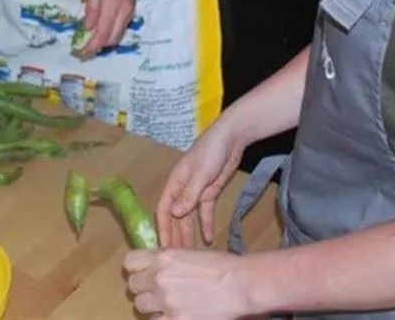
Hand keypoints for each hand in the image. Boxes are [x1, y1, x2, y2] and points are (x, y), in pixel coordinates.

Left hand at [81, 0, 143, 56]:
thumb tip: (88, 27)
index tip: (82, 52)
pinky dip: (110, 35)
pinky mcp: (131, 14)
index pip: (103, 33)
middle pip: (111, 39)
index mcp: (112, 5)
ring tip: (91, 42)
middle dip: (98, 47)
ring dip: (104, 42)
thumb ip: (91, 8)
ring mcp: (129, 15)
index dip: (93, 45)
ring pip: (117, 36)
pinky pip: (120, 30)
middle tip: (84, 49)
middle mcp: (123, 14)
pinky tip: (100, 32)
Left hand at [125, 248, 252, 319]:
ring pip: (140, 305)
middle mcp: (158, 278)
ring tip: (167, 305)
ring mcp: (165, 301)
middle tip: (158, 291)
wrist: (240, 284)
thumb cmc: (221, 265)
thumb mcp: (188, 253)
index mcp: (162, 257)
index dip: (137, 268)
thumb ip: (166, 260)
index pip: (129, 262)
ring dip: (151, 305)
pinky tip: (174, 315)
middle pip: (133, 285)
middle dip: (144, 288)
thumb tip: (152, 266)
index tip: (145, 272)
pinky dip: (162, 319)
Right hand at [157, 115, 243, 248]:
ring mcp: (196, 192)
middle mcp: (182, 190)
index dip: (163, 228)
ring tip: (190, 254)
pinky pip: (205, 213)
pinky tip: (209, 240)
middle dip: (175, 236)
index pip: (164, 210)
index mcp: (174, 183)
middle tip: (177, 257)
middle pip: (176, 217)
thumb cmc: (211, 152)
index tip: (163, 246)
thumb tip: (175, 214)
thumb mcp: (200, 174)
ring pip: (189, 218)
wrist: (231, 138)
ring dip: (189, 234)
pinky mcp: (209, 193)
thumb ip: (188, 194)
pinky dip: (206, 225)